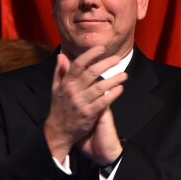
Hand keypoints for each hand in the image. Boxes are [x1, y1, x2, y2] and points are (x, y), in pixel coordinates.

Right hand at [44, 46, 127, 164]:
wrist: (59, 131)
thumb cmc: (59, 107)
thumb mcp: (56, 88)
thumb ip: (60, 72)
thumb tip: (62, 56)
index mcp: (66, 83)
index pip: (78, 64)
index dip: (90, 54)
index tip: (101, 48)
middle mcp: (73, 91)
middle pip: (92, 73)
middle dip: (106, 63)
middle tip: (118, 59)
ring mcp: (81, 102)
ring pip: (100, 87)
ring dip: (114, 79)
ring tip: (124, 75)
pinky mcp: (89, 114)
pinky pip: (103, 102)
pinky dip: (112, 95)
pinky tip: (120, 89)